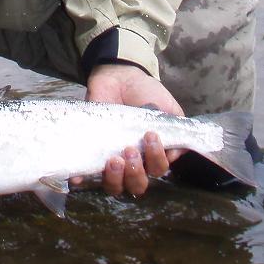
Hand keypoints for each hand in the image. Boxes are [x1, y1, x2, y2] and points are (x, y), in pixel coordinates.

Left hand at [85, 64, 182, 196]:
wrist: (119, 77)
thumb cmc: (145, 94)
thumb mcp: (168, 109)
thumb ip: (178, 131)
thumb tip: (175, 155)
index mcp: (152, 155)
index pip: (158, 171)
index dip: (156, 160)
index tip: (150, 136)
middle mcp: (133, 163)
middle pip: (137, 185)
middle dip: (136, 172)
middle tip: (130, 150)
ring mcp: (111, 160)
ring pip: (115, 187)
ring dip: (117, 177)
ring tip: (115, 158)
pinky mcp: (91, 154)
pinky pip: (87, 176)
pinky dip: (86, 179)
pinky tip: (86, 173)